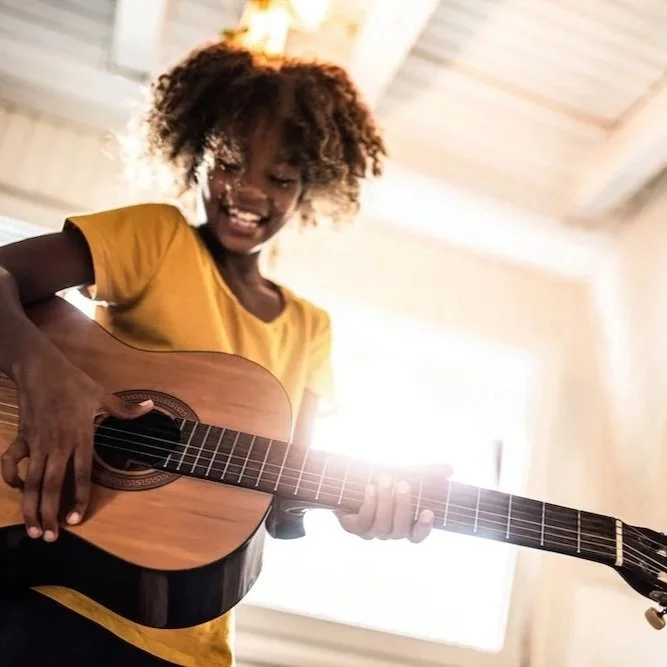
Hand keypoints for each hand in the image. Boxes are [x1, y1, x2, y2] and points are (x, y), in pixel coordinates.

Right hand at [1, 349, 152, 541]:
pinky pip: (12, 462)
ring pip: (32, 481)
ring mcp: (37, 443)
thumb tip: (152, 407)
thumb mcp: (103, 395)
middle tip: (51, 537)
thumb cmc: (74, 383)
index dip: (78, 498)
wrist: (41, 369)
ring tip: (33, 529)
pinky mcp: (22, 437)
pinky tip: (19, 489)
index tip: (75, 520)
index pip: (80, 475)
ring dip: (31, 506)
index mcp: (81, 437)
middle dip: (50, 513)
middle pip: (53, 485)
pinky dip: (11, 477)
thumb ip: (126, 409)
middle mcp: (58, 445)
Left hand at [337, 473, 444, 542]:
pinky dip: (368, 505)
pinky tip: (370, 489)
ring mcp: (371, 532)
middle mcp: (389, 532)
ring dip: (384, 502)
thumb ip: (427, 474)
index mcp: (404, 524)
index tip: (429, 512)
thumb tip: (450, 469)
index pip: (417, 536)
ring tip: (384, 479)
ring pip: (382, 526)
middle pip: (400, 530)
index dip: (424, 528)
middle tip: (403, 484)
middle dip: (402, 506)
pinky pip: (363, 522)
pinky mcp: (354, 527)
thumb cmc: (382, 479)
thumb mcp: (405, 474)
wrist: (348, 480)